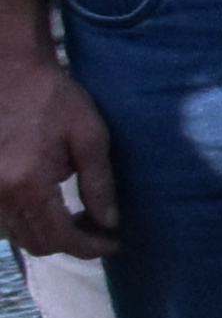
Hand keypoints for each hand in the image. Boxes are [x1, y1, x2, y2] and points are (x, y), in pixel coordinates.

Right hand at [0, 49, 113, 258]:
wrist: (9, 70)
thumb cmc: (52, 97)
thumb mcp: (90, 137)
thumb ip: (99, 184)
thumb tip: (109, 222)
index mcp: (27, 185)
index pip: (60, 237)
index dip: (90, 247)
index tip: (114, 242)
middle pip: (36, 243)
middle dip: (72, 244)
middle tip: (100, 228)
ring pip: (17, 235)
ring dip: (49, 234)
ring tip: (80, 217)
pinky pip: (4, 218)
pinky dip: (29, 221)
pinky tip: (52, 205)